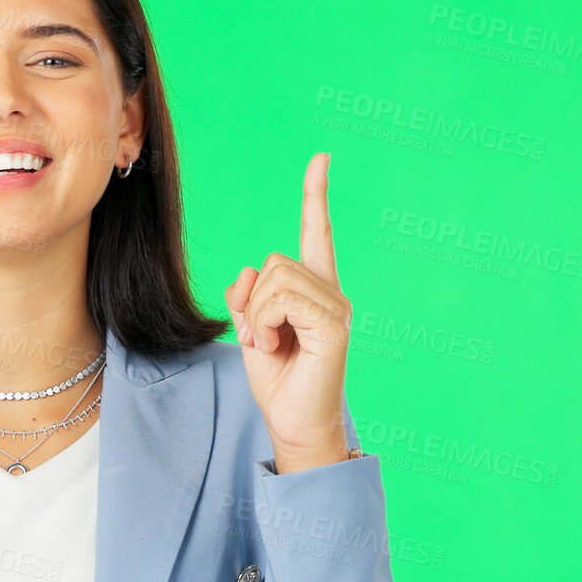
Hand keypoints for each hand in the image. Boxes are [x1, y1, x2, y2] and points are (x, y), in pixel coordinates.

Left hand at [224, 153, 352, 471]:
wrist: (294, 423)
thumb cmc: (277, 380)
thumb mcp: (250, 329)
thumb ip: (244, 296)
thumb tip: (244, 272)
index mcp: (314, 290)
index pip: (316, 234)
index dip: (315, 196)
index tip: (321, 159)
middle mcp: (331, 293)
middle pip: (274, 261)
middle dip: (252, 300)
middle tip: (260, 338)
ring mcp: (336, 307)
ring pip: (275, 278)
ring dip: (257, 314)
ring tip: (269, 344)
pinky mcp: (334, 324)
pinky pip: (282, 299)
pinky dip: (265, 322)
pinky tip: (275, 346)